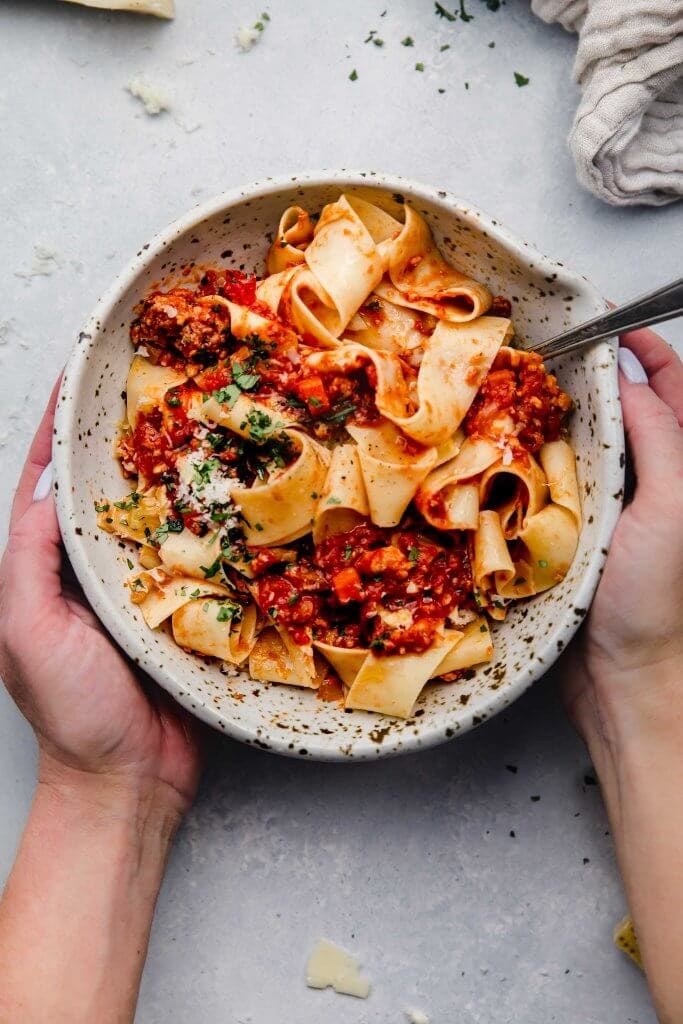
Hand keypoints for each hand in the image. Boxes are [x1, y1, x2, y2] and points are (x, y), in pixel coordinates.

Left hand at [0, 381, 202, 819]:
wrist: (127, 781)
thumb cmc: (71, 713)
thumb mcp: (27, 633)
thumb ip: (29, 564)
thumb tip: (46, 494)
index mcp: (43, 573)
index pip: (43, 488)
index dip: (56, 435)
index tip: (78, 383)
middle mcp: (88, 575)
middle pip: (103, 494)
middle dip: (120, 445)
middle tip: (153, 394)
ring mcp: (136, 593)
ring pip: (153, 521)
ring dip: (170, 480)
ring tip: (197, 431)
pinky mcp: (181, 613)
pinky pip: (194, 561)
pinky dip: (208, 529)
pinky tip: (230, 501)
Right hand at [563, 327, 682, 747]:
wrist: (623, 679)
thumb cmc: (656, 600)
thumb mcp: (671, 509)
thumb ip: (659, 440)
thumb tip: (629, 382)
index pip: (676, 395)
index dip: (653, 355)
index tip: (617, 324)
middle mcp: (649, 485)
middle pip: (627, 413)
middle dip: (599, 377)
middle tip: (557, 350)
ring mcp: (609, 510)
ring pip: (587, 446)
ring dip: (561, 418)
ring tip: (527, 388)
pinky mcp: (573, 535)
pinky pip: (554, 485)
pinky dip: (536, 462)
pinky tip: (510, 449)